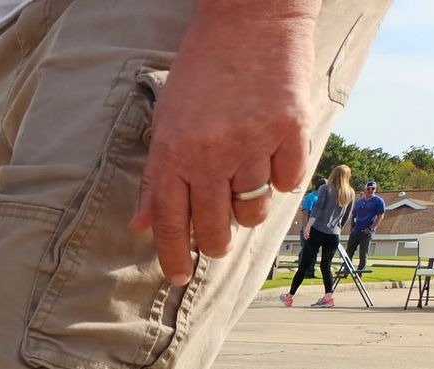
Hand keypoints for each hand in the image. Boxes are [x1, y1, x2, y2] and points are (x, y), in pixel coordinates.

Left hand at [132, 1, 315, 285]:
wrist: (250, 19)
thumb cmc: (202, 71)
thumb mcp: (165, 121)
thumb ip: (156, 177)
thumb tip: (141, 225)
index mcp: (174, 155)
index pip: (171, 225)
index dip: (174, 258)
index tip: (178, 277)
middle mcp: (211, 155)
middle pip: (215, 228)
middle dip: (215, 243)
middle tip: (217, 241)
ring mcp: (253, 144)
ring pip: (254, 210)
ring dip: (249, 210)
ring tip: (244, 188)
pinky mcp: (292, 130)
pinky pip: (289, 180)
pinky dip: (283, 178)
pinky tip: (273, 159)